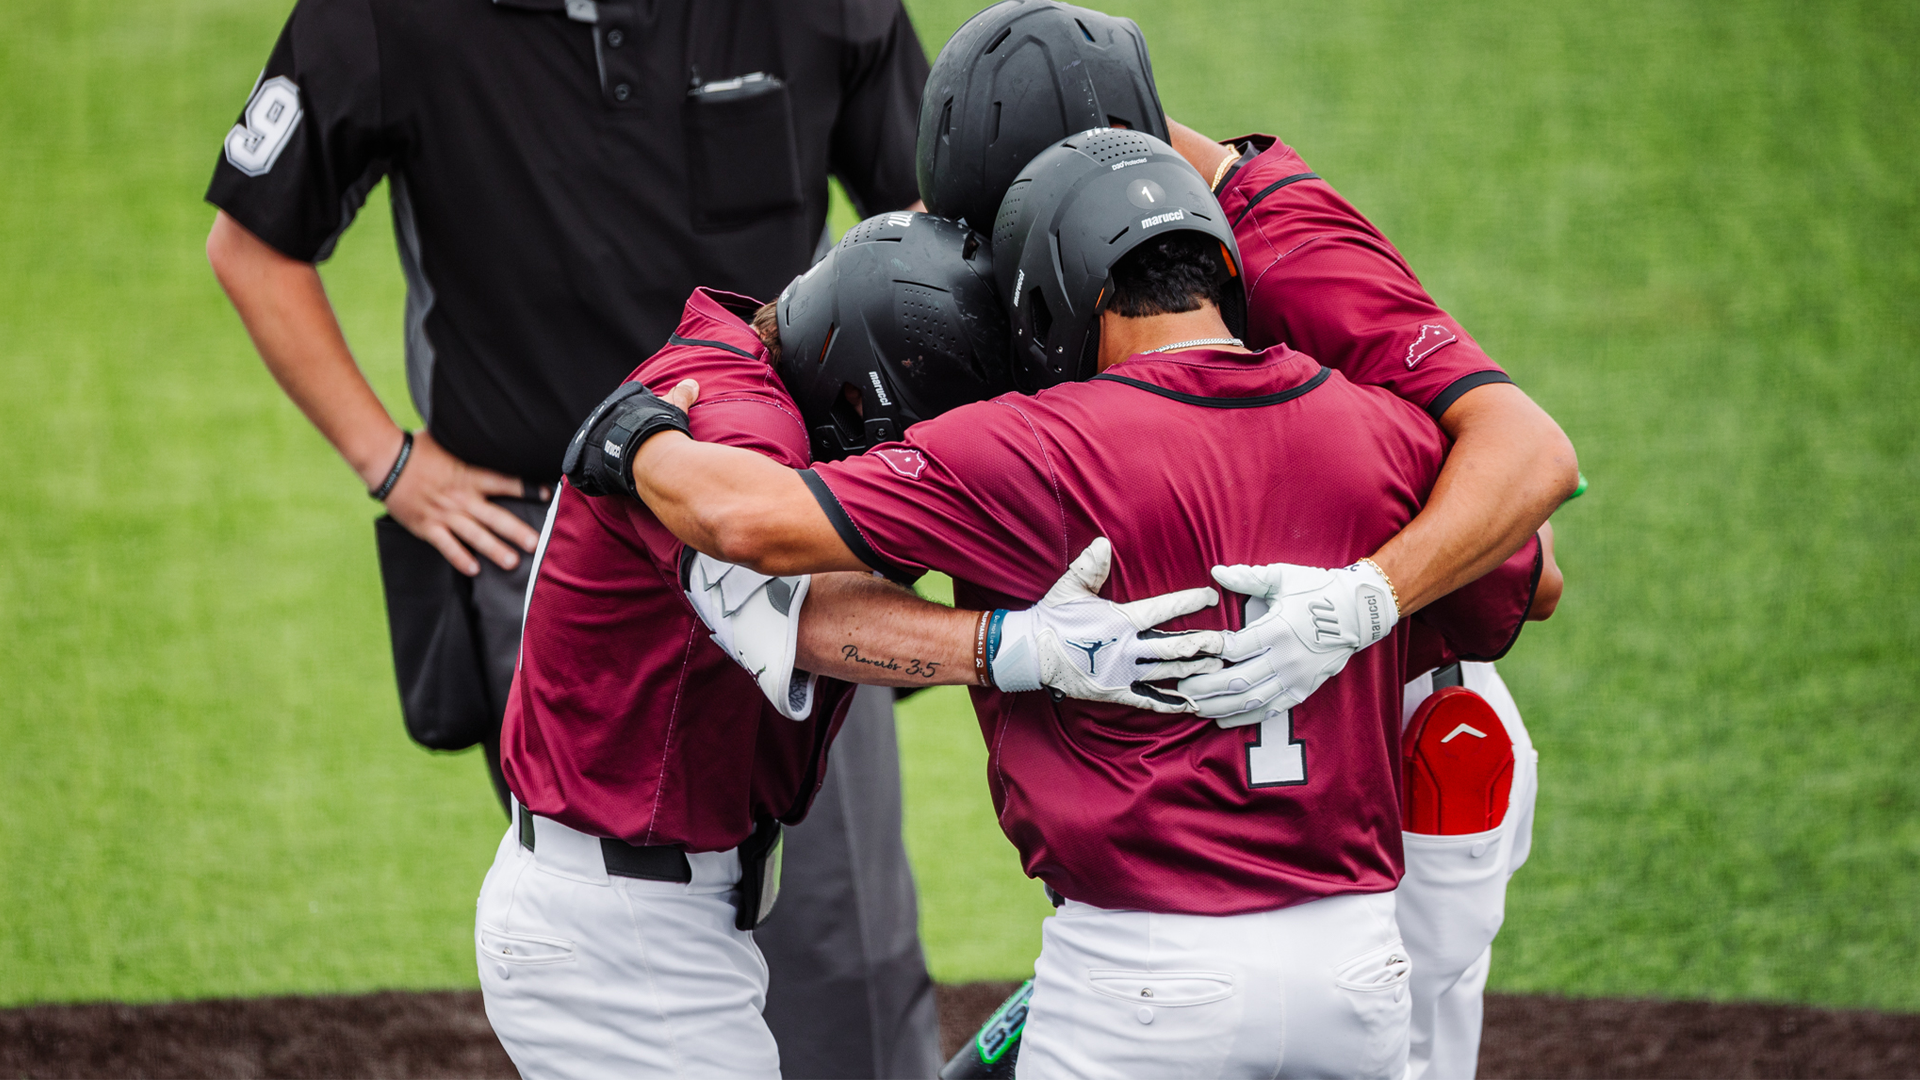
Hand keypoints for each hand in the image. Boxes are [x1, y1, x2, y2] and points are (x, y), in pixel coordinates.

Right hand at [381, 430, 543, 575]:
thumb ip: (470, 446)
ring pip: (475, 535)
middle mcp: (461, 497)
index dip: (527, 489)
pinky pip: (447, 546)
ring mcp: (444, 514)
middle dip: (517, 531)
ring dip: (494, 549)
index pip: (504, 483)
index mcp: (468, 476)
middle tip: (536, 544)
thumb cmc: (417, 448)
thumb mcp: (449, 442)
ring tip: (512, 562)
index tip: (547, 495)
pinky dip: (460, 558)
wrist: (386, 461)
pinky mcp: (427, 526)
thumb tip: (489, 433)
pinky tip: (474, 569)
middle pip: (495, 517)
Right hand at [992, 538, 1223, 712]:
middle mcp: (1126, 648)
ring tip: (1218, 667)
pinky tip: (1193, 705)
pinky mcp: (1116, 691)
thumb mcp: (1070, 587)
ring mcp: (1123, 672)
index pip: (1162, 609)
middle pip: (1173, 647)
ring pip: (1167, 673)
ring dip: (1194, 670)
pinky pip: (1149, 700)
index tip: (1210, 597)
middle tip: (1228, 642)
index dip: (1188, 602)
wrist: (1032, 652)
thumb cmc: (1052, 616)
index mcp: (1120, 620)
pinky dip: (1171, 703)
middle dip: (1202, 644)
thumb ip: (1090, 566)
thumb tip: (1104, 543)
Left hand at [1176, 561, 1397, 726]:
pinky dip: (1245, 717)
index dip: (1209, 652)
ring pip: (1251, 701)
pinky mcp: (1302, 690)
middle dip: (1205, 687)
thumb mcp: (1283, 577)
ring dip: (1220, 707)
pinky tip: (1222, 720)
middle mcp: (1286, 658)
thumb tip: (1216, 571)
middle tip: (1181, 687)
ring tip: (1195, 707)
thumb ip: (1248, 577)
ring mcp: (1295, 678)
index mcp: (1278, 629)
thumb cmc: (1318, 590)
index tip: (1190, 653)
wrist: (1359, 612)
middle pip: (1237, 680)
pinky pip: (1270, 710)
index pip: (1235, 647)